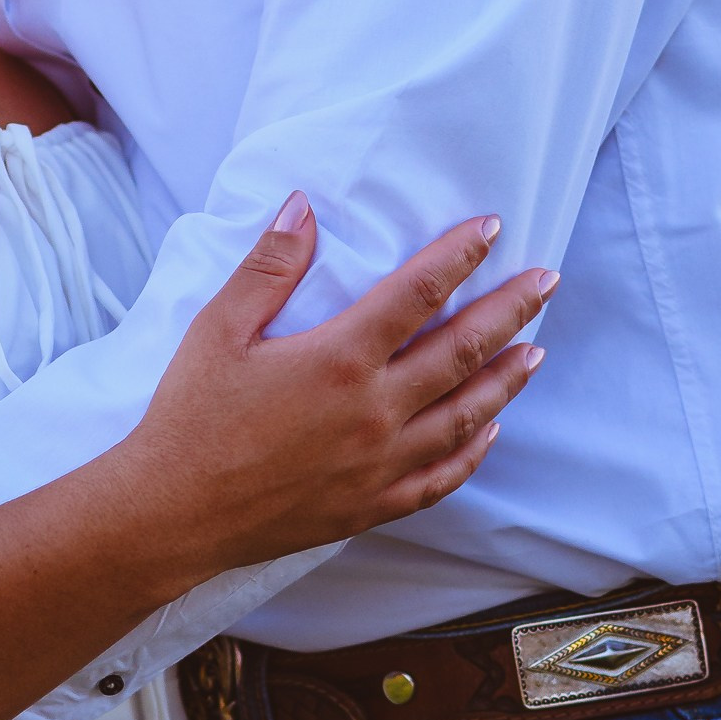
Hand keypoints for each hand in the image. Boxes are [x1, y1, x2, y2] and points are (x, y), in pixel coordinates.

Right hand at [127, 204, 553, 578]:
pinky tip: (489, 431)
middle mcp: (374, 411)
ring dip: (505, 380)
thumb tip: (303, 205)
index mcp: (339, 359)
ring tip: (535, 351)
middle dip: (509, 311)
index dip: (458, 257)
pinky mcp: (371, 505)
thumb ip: (269, 266)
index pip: (417, 294)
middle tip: (546, 280)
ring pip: (464, 415)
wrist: (174, 514)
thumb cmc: (190, 416)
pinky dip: (473, 451)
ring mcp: (379, 464)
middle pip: (460, 351)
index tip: (491, 228)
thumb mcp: (218, 328)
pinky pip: (441, 477)